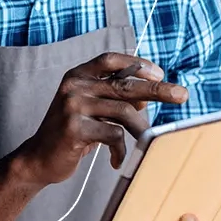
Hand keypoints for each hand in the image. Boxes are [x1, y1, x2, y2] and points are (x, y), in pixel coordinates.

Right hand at [20, 52, 187, 186]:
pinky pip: (113, 135)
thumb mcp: (91, 110)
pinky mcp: (75, 128)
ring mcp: (73, 105)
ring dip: (141, 130)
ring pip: (124, 112)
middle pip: (125, 84)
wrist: (38, 158)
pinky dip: (120, 150)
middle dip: (158, 90)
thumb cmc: (71, 133)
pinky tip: (116, 160)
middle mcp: (74, 86)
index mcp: (77, 76)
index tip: (159, 73)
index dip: (137, 63)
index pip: (110, 59)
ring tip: (146, 142)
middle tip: (182, 95)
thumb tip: (147, 96)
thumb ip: (114, 99)